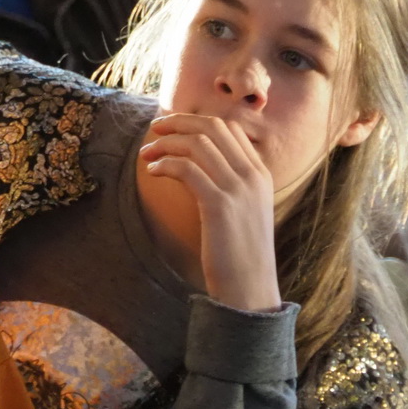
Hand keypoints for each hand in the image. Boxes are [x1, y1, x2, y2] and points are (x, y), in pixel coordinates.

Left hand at [140, 113, 281, 312]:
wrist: (250, 287)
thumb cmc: (238, 253)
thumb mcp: (241, 211)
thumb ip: (228, 186)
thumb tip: (196, 170)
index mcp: (260, 174)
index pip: (230, 128)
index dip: (197, 121)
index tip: (172, 127)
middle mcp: (253, 176)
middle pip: (213, 128)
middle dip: (179, 122)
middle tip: (154, 129)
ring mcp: (239, 189)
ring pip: (198, 144)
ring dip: (166, 143)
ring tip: (146, 154)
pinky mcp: (220, 205)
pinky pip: (188, 170)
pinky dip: (165, 165)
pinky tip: (152, 172)